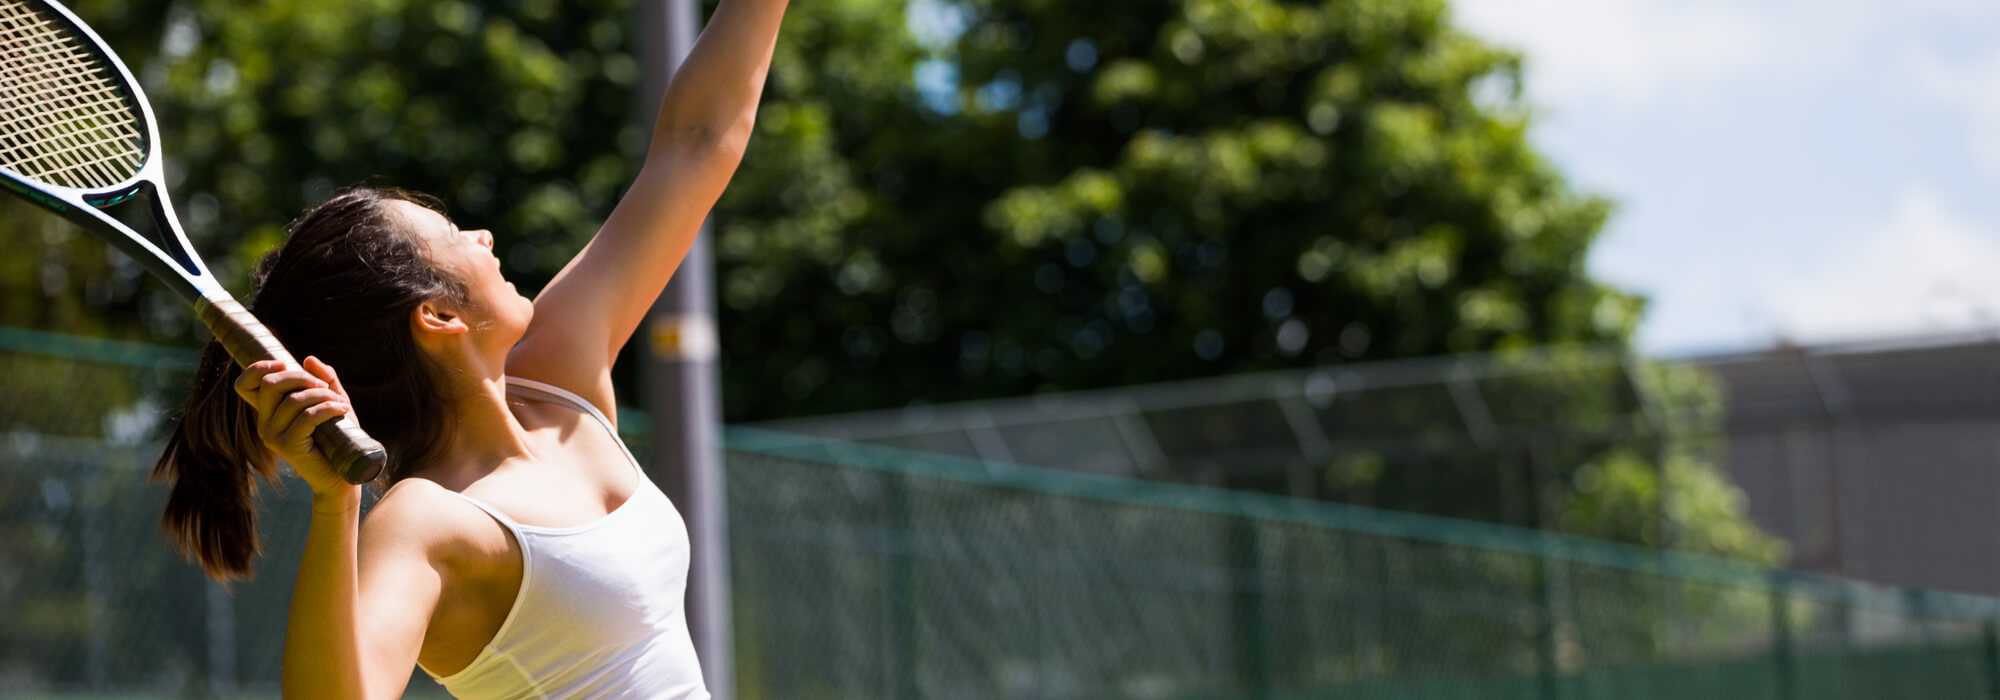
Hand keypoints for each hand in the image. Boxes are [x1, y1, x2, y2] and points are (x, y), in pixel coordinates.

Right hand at [234, 356, 356, 496]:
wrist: (342, 475)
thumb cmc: (337, 436)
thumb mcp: (332, 401)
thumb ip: (324, 380)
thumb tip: (309, 359)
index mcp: (269, 411)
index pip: (244, 385)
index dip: (257, 368)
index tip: (284, 364)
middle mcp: (264, 423)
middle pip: (270, 384)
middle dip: (301, 377)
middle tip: (325, 387)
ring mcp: (273, 436)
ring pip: (293, 400)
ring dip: (322, 395)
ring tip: (341, 404)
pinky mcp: (288, 446)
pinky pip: (308, 417)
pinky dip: (328, 408)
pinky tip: (343, 410)